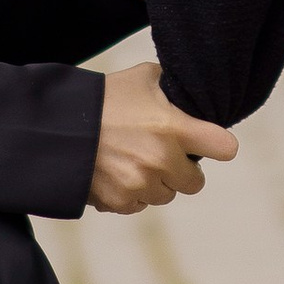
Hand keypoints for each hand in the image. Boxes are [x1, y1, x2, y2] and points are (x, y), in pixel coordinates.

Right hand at [89, 62, 235, 213]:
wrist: (58, 128)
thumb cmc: (103, 99)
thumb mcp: (142, 78)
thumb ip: (169, 85)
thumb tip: (184, 88)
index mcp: (174, 128)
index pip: (224, 148)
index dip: (219, 145)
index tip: (211, 144)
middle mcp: (163, 160)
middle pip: (196, 182)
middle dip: (183, 170)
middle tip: (163, 154)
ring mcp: (142, 184)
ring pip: (165, 195)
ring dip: (156, 183)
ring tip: (132, 160)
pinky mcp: (121, 201)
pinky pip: (138, 205)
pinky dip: (130, 194)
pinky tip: (115, 172)